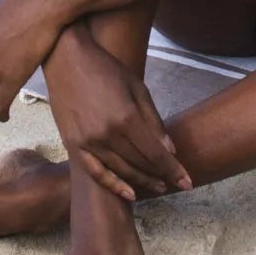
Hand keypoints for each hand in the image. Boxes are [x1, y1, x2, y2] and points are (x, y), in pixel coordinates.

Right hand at [45, 27, 191, 201]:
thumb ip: (154, 121)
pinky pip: (95, 173)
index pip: (156, 154)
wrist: (67, 59)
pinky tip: (129, 194)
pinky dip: (113, 186)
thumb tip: (171, 149)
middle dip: (162, 176)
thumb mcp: (137, 88)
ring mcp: (88, 142)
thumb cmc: (106, 69)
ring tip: (159, 187)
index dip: (173, 170)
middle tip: (178, 185)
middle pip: (140, 164)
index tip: (188, 183)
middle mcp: (107, 135)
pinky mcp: (74, 145)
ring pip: (121, 171)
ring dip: (142, 181)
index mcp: (126, 118)